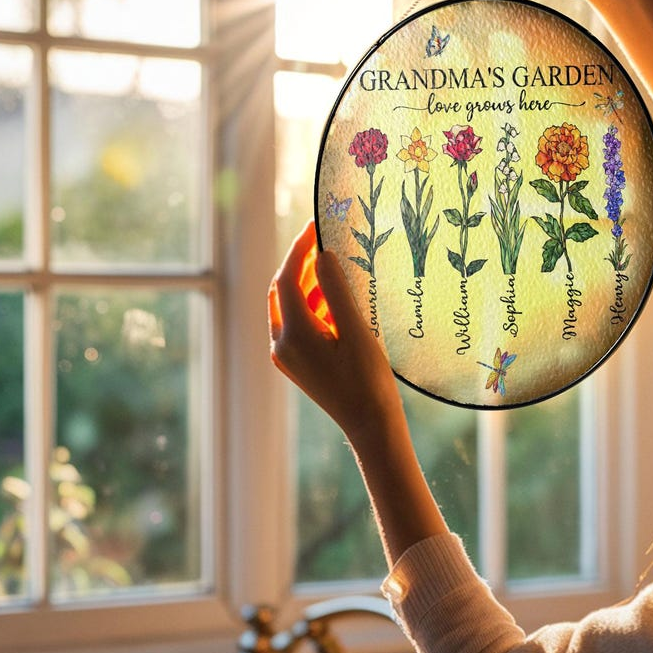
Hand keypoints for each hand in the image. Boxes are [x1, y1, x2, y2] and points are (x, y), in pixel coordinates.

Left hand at [269, 223, 449, 564]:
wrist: (370, 426)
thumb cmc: (369, 381)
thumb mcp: (357, 331)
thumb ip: (337, 291)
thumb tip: (321, 255)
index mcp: (292, 333)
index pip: (288, 278)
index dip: (301, 248)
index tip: (318, 226)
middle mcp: (281, 344)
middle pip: (282, 290)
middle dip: (301, 264)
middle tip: (325, 241)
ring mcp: (287, 356)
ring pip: (288, 307)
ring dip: (308, 285)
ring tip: (336, 269)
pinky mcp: (297, 365)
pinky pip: (297, 324)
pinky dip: (312, 306)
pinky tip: (336, 302)